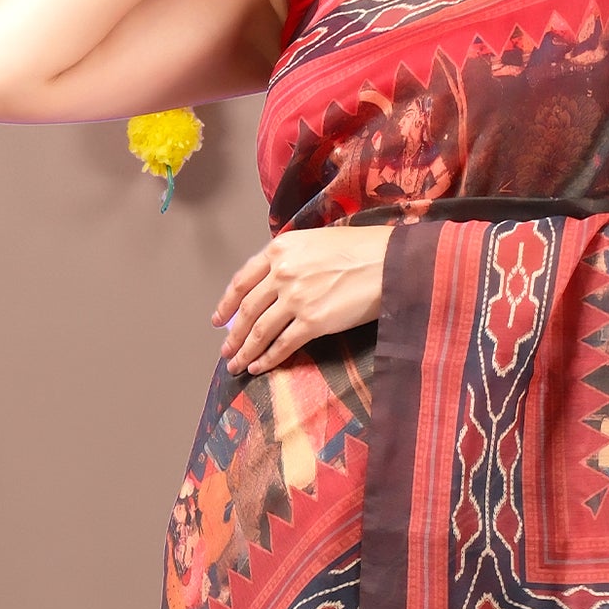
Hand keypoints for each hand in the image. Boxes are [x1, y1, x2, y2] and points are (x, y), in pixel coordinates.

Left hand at [213, 224, 390, 375]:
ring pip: (260, 330)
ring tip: (236, 365)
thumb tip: (274, 285)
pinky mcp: (313, 321)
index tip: (219, 319)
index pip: (242, 280)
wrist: (389, 262)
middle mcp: (282, 272)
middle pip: (248, 310)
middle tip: (226, 350)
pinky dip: (267, 359)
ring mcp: (296, 298)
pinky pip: (283, 345)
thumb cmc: (361, 249)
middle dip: (233, 335)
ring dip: (245, 351)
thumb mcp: (316, 241)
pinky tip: (259, 367)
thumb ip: (290, 259)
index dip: (227, 303)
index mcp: (280, 249)